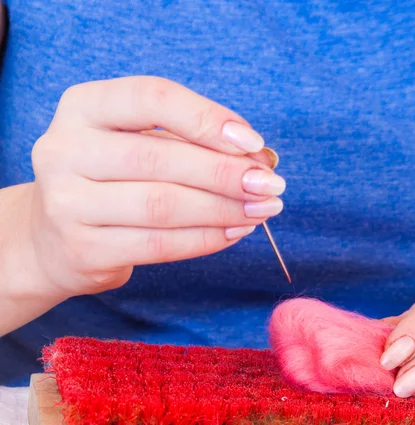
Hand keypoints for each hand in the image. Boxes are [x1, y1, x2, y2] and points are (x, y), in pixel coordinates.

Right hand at [26, 76, 284, 298]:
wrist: (55, 238)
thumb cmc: (112, 182)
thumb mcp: (137, 145)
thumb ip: (189, 144)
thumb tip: (258, 157)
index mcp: (83, 107)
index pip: (152, 97)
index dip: (208, 118)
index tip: (253, 143)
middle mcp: (65, 149)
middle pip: (161, 158)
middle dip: (227, 173)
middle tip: (271, 186)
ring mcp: (68, 203)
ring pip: (164, 206)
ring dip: (224, 209)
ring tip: (261, 211)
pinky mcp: (84, 249)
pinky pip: (159, 245)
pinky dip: (206, 239)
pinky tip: (234, 232)